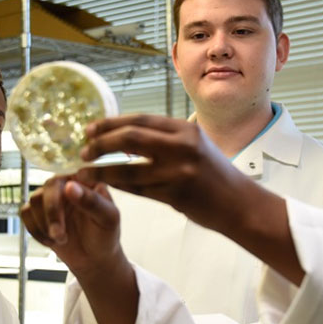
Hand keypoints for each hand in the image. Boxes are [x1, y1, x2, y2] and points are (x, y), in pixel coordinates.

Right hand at [21, 176, 138, 323]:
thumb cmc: (109, 240)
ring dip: (43, 224)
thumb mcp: (110, 220)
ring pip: (32, 201)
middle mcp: (66, 185)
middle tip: (60, 236)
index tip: (71, 201)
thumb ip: (93, 202)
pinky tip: (51, 242)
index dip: (67, 186)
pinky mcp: (38, 216)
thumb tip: (72, 185)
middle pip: (46, 186)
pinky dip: (35, 230)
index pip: (69, 171)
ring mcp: (50, 200)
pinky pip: (24, 216)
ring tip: (59, 241)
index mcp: (87, 179)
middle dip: (51, 213)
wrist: (98, 264)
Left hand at [79, 114, 252, 234]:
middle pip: (129, 137)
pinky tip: (105, 184)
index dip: (111, 123)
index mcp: (186, 129)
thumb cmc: (215, 174)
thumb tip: (127, 132)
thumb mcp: (195, 145)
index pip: (139, 120)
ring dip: (102, 169)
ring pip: (128, 167)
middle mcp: (183, 146)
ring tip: (86, 170)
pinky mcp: (176, 194)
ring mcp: (180, 171)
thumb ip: (166, 138)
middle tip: (84, 150)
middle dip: (101, 142)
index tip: (91, 128)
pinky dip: (117, 185)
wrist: (239, 203)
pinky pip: (137, 188)